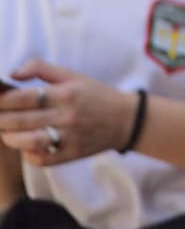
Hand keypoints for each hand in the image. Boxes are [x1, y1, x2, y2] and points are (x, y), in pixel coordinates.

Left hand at [0, 61, 136, 165]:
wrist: (128, 120)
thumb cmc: (96, 95)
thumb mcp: (73, 76)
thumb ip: (41, 68)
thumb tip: (12, 74)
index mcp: (66, 94)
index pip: (23, 98)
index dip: (2, 100)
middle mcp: (67, 116)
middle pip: (20, 120)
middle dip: (0, 119)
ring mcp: (70, 137)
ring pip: (28, 141)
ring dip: (9, 137)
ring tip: (6, 132)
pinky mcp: (73, 154)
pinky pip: (42, 159)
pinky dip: (28, 155)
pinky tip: (26, 146)